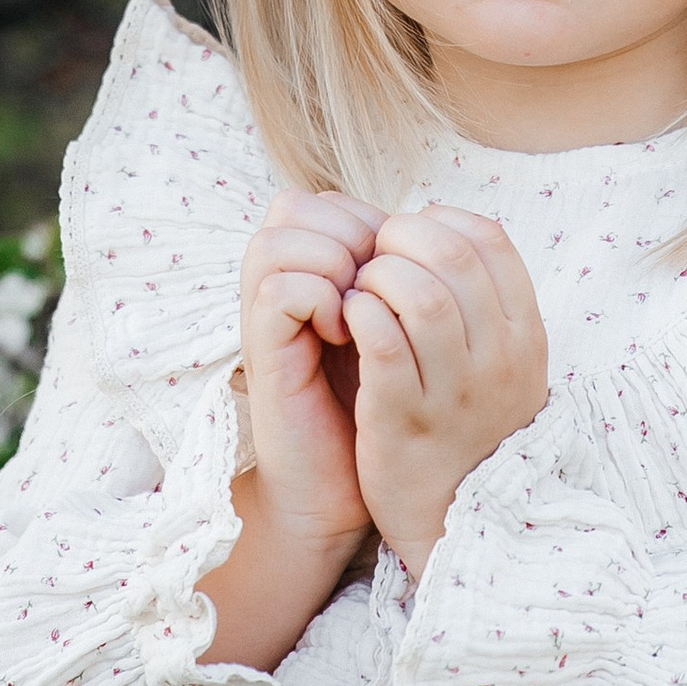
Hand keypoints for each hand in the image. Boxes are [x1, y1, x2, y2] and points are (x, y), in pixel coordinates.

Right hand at [236, 188, 384, 561]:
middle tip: (377, 286)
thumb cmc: (374, 406)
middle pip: (293, 205)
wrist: (340, 486)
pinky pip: (278, 289)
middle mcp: (277, 286)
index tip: (396, 271)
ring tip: (361, 309)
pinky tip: (345, 335)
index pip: (322, 199)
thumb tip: (425, 227)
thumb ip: (392, 277)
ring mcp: (264, 318)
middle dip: (349, 235)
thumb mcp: (389, 330)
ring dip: (332, 264)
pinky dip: (319, 299)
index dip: (365, 220)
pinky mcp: (261, 353)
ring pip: (278, 238)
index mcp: (308, 273)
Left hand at [344, 204, 547, 582]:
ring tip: (361, 292)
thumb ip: (483, 299)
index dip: (439, 222)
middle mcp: (498, 361)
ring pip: (415, 293)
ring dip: (376, 276)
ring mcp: (453, 392)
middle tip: (375, 259)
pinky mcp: (402, 419)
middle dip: (400, 240)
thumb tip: (437, 221)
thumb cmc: (466, 425)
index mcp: (525, 337)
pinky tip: (348, 321)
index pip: (491, 239)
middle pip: (451, 255)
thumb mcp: (501, 363)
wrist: (452, 521)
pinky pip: (380, 342)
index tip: (410, 240)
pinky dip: (358, 314)